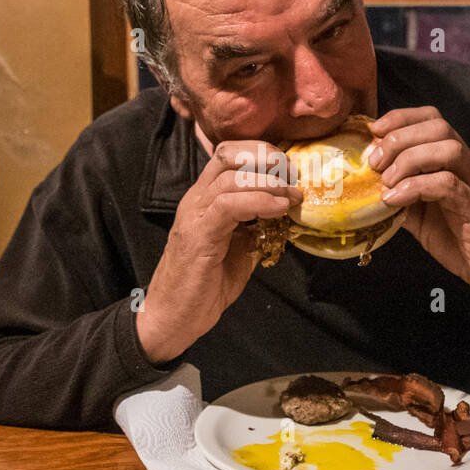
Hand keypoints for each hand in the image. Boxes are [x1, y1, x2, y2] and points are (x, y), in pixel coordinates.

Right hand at [135, 141, 302, 362]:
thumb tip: (286, 214)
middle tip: (294, 175)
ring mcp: (195, 214)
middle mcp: (197, 199)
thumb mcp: (240, 249)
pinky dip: (259, 202)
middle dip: (266, 158)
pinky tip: (278, 210)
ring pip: (231, 178)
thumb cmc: (206, 285)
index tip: (289, 167)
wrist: (175, 317)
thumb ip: (257, 227)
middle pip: (228, 155)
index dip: (261, 152)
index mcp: (206, 198)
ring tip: (293, 196)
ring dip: (270, 183)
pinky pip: (228, 205)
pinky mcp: (198, 234)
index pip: (229, 155)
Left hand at [367, 106, 469, 325]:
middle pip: (438, 127)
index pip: (434, 120)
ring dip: (409, 159)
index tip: (373, 133)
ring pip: (448, 149)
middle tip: (374, 162)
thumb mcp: (425, 219)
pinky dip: (415, 188)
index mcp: (459, 162)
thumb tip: (368, 191)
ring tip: (386, 181)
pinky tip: (394, 201)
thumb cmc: (467, 245)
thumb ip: (402, 200)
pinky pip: (448, 186)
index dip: (401, 119)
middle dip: (399, 137)